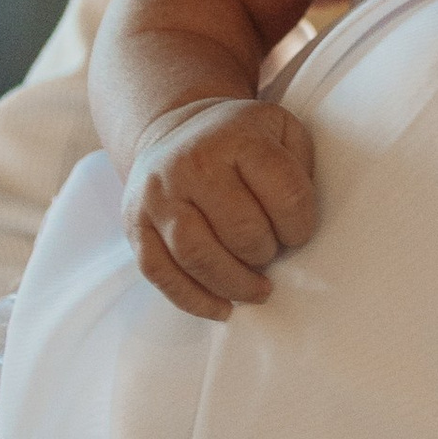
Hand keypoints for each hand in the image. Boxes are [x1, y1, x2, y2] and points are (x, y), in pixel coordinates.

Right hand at [123, 97, 317, 319]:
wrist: (173, 133)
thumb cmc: (238, 142)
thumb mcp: (280, 131)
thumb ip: (300, 167)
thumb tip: (301, 224)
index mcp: (238, 138)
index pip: (285, 195)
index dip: (301, 226)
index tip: (297, 233)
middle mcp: (192, 163)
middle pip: (241, 231)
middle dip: (266, 254)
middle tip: (272, 256)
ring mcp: (158, 196)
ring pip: (198, 256)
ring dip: (234, 284)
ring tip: (255, 290)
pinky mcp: (136, 224)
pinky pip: (161, 273)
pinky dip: (194, 300)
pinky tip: (221, 307)